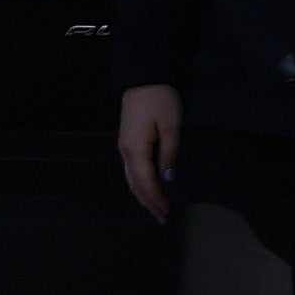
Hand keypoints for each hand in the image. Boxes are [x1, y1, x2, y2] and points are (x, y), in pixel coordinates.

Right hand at [118, 85, 182, 220]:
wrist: (144, 77)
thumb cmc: (160, 100)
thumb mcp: (171, 126)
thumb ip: (168, 154)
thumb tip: (167, 179)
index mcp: (135, 150)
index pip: (145, 183)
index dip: (155, 199)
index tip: (165, 213)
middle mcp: (125, 152)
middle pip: (134, 184)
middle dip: (147, 202)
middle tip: (160, 217)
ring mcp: (124, 146)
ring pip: (131, 178)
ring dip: (142, 194)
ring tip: (154, 207)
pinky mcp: (128, 140)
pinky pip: (132, 169)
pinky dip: (140, 182)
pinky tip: (148, 186)